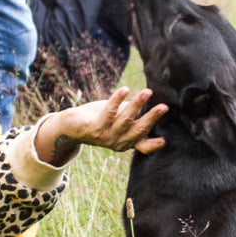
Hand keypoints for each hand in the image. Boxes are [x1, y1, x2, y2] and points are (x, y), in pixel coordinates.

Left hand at [34, 87, 167, 164]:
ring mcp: (106, 136)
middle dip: (152, 118)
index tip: (164, 140)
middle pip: (138, 130)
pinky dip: (117, 100)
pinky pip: (108, 112)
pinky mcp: (94, 127)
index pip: (144, 146)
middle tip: (164, 107)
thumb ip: (134, 116)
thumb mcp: (120, 120)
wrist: (71, 128)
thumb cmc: (100, 121)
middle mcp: (118, 142)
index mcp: (127, 142)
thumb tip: (151, 102)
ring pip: (125, 120)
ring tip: (147, 92)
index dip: (154, 145)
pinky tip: (125, 90)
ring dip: (137, 105)